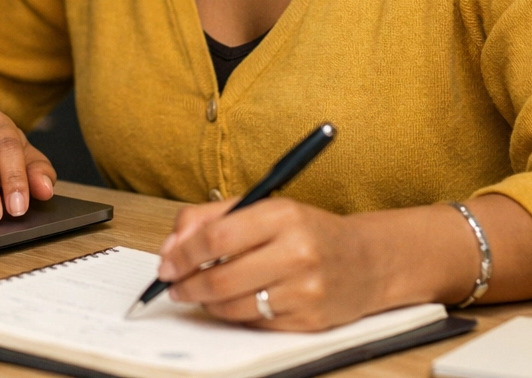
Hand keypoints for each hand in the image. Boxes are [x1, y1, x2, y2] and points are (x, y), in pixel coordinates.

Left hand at [155, 198, 392, 330]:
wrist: (366, 261)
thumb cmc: (308, 231)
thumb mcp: (264, 207)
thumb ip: (211, 217)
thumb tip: (171, 246)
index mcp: (283, 216)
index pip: (216, 237)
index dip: (182, 254)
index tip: (166, 263)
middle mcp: (296, 252)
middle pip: (220, 277)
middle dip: (186, 285)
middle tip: (173, 286)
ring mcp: (304, 290)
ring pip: (233, 306)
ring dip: (206, 302)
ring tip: (199, 293)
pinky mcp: (308, 321)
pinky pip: (254, 323)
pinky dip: (233, 315)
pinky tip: (232, 303)